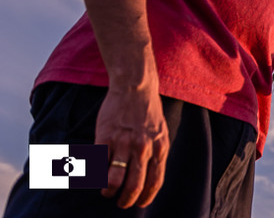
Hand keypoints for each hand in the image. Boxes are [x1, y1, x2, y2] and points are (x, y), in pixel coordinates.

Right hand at [95, 86, 170, 208]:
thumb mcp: (161, 133)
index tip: (139, 203)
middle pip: (134, 185)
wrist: (136, 87)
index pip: (155, 182)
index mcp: (159, 148)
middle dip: (126, 200)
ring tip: (107, 192)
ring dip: (108, 191)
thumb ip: (156, 153)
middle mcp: (143, 148)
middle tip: (121, 203)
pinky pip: (98, 164)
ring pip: (113, 179)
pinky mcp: (105, 137)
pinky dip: (95, 175)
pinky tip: (95, 177)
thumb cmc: (149, 111)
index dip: (146, 197)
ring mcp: (123, 143)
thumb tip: (150, 178)